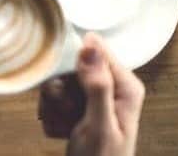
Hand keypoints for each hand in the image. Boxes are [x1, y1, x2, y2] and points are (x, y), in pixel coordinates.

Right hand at [38, 32, 145, 155]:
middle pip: (70, 67)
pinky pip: (54, 98)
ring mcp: (93, 97)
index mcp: (125, 86)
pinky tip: (60, 130)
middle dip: (58, 90)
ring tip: (62, 125)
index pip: (93, 50)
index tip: (64, 84)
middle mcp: (110, 87)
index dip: (71, 64)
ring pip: (58, 82)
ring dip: (52, 105)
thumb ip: (97, 87)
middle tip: (63, 110)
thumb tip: (90, 47)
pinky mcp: (78, 106)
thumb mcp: (99, 125)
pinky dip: (52, 115)